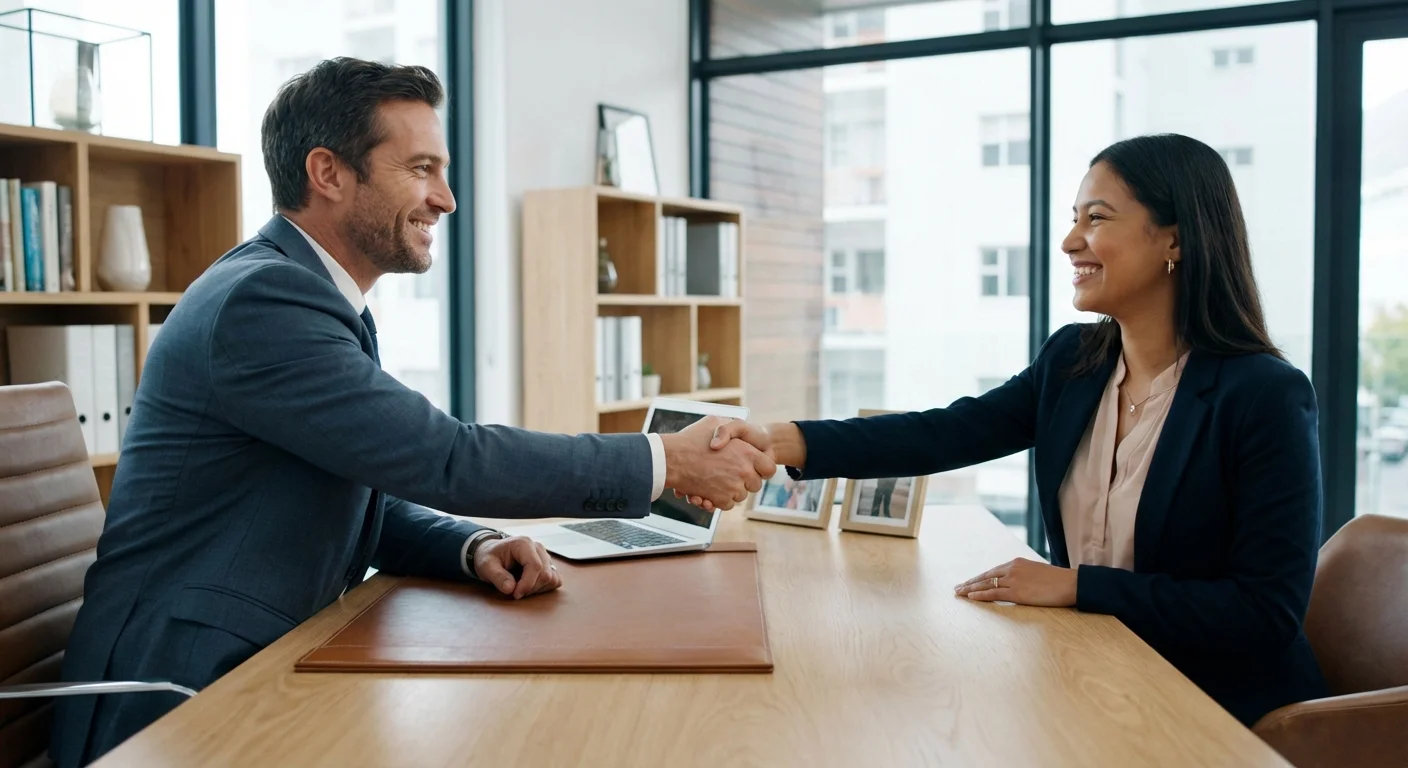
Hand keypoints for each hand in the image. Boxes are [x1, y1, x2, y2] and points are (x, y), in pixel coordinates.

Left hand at [473, 536, 562, 598]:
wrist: (492, 553)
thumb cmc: (489, 557)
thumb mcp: (486, 566)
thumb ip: (497, 576)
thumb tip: (511, 589)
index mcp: (523, 544)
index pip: (535, 566)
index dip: (527, 584)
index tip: (515, 594)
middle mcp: (538, 548)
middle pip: (546, 574)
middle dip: (531, 588)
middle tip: (515, 592)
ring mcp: (545, 556)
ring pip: (552, 578)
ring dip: (538, 589)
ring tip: (521, 588)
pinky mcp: (548, 565)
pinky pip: (555, 580)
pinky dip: (544, 588)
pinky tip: (529, 587)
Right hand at [661, 416, 774, 511]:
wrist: (672, 458)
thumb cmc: (692, 439)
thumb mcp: (714, 422)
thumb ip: (730, 427)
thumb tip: (738, 436)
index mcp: (747, 452)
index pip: (769, 469)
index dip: (762, 469)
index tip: (753, 468)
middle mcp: (744, 471)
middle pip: (755, 485)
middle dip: (745, 481)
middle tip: (732, 474)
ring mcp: (733, 487)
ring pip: (741, 496)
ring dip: (731, 491)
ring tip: (717, 479)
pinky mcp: (721, 500)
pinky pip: (728, 505)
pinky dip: (720, 500)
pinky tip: (710, 490)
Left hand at [953, 558, 1076, 606]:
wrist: (1070, 583)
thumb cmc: (1057, 581)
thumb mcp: (1037, 572)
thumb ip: (1024, 576)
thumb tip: (1017, 584)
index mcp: (1017, 563)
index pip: (993, 571)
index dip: (979, 578)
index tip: (969, 582)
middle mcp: (1012, 569)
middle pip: (986, 576)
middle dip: (970, 582)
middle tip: (957, 588)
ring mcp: (1014, 580)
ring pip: (987, 585)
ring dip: (970, 589)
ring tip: (959, 593)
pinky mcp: (1017, 593)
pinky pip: (994, 594)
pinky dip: (980, 595)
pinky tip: (971, 597)